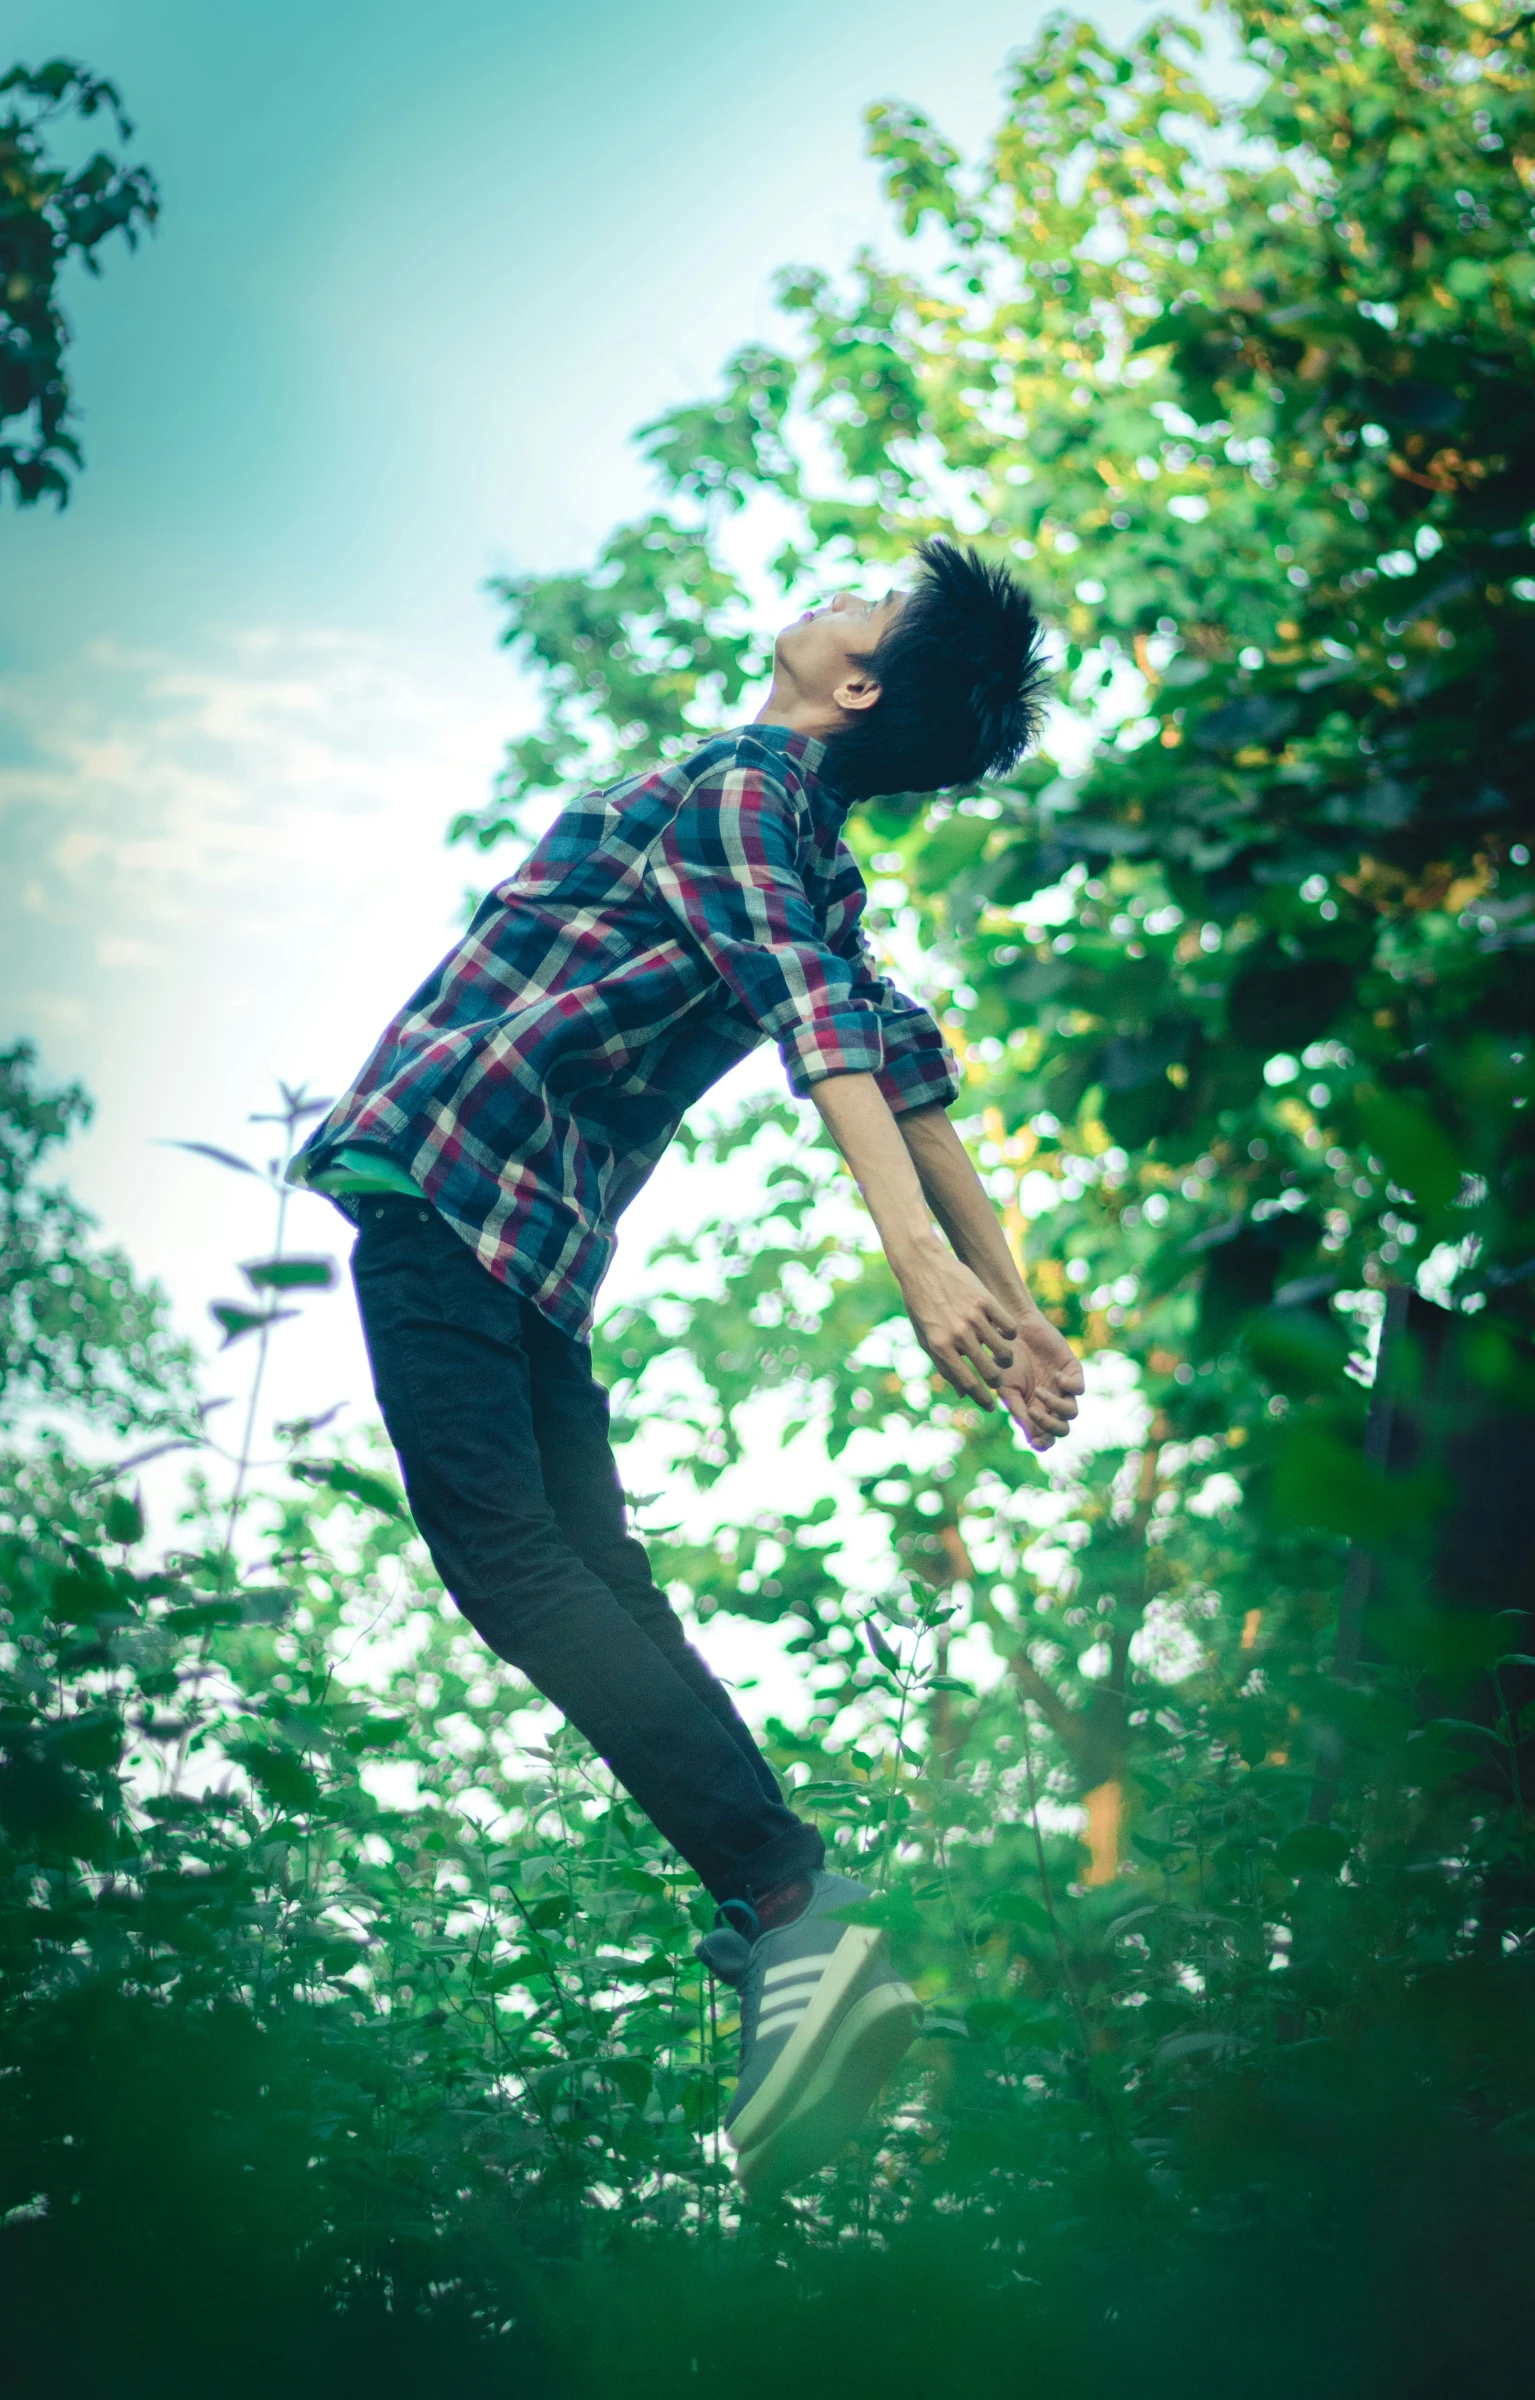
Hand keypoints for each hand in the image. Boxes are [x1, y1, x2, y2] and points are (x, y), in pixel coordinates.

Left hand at [895, 1240, 1017, 1407]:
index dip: (981, 1399)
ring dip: (1006, 1359)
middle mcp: (957, 1334)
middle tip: (999, 1381)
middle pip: (989, 1372)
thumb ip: (943, 1365)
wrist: (922, 1265)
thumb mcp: (925, 1336)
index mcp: (940, 1346)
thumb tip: (961, 1393)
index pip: (967, 1383)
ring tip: (1004, 1358)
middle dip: (997, 1382)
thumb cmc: (921, 1304)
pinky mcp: (985, 1301)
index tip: (990, 1406)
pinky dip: (1010, 1334)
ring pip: (1003, 1351)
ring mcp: (973, 1317)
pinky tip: (1005, 1333)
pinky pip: (1008, 1327)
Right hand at [995, 1309, 1084, 1450]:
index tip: (1035, 1441)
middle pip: (1062, 1429)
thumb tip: (1031, 1439)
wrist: (1011, 1329)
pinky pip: (1079, 1388)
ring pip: (1072, 1412)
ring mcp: (1062, 1387)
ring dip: (1055, 1405)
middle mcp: (1051, 1403)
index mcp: (1034, 1411)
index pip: (1046, 1437)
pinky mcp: (1072, 1370)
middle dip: (1051, 1427)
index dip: (1043, 1443)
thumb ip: (1018, 1412)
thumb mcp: (1005, 1388)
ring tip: (1039, 1390)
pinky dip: (1068, 1385)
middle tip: (1035, 1413)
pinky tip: (1055, 1375)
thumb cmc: (1003, 1360)